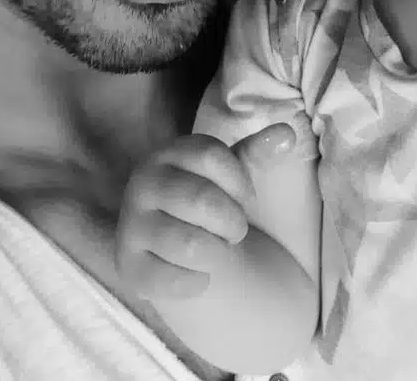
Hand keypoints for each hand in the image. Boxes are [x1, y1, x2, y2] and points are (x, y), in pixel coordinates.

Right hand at [116, 122, 295, 302]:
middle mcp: (143, 183)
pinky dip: (199, 282)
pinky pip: (175, 281)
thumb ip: (257, 153)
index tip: (244, 197)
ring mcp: (131, 225)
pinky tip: (199, 274)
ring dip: (217, 253)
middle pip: (201, 199)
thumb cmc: (211, 199)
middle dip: (232, 221)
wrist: (175, 246)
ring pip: (191, 245)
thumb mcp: (232, 173)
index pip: (211, 155)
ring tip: (214, 248)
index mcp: (168, 153)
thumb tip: (286, 133)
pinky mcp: (129, 267)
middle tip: (233, 229)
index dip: (239, 181)